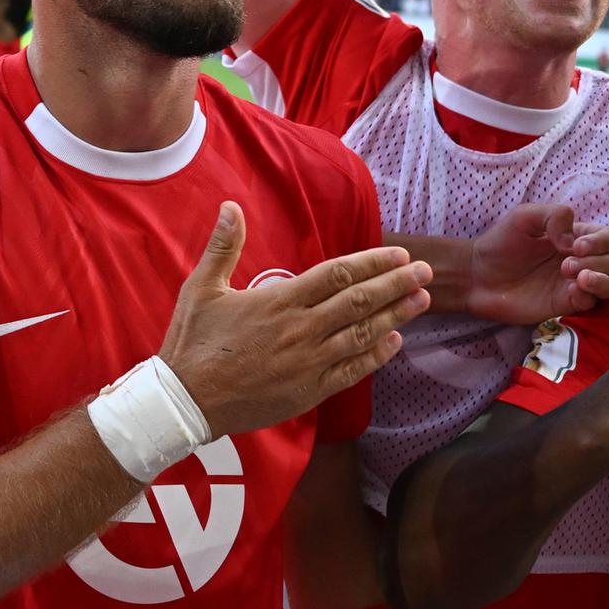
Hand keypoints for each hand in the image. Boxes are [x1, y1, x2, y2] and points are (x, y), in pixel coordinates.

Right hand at [159, 202, 432, 437]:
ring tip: (423, 301)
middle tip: (426, 272)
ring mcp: (307, 363)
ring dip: (396, 316)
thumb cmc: (192, 343)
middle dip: (396, 285)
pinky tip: (395, 342)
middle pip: (359, 302)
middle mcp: (300, 330)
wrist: (182, 403)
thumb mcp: (201, 288)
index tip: (399, 255)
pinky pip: (350, 371)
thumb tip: (230, 205)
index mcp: (280, 301)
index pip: (338, 275)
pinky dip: (375, 356)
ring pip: (361, 334)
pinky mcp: (306, 392)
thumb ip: (223, 246)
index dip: (372, 263)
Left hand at [467, 205, 608, 324]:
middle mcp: (580, 260)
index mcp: (575, 236)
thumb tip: (573, 239)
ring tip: (575, 277)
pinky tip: (572, 290)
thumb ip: (554, 215)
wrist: (478, 276)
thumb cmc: (501, 242)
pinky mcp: (564, 305)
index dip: (601, 240)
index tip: (575, 245)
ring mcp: (573, 284)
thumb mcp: (525, 216)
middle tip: (566, 263)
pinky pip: (591, 303)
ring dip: (600, 278)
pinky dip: (589, 295)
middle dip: (598, 259)